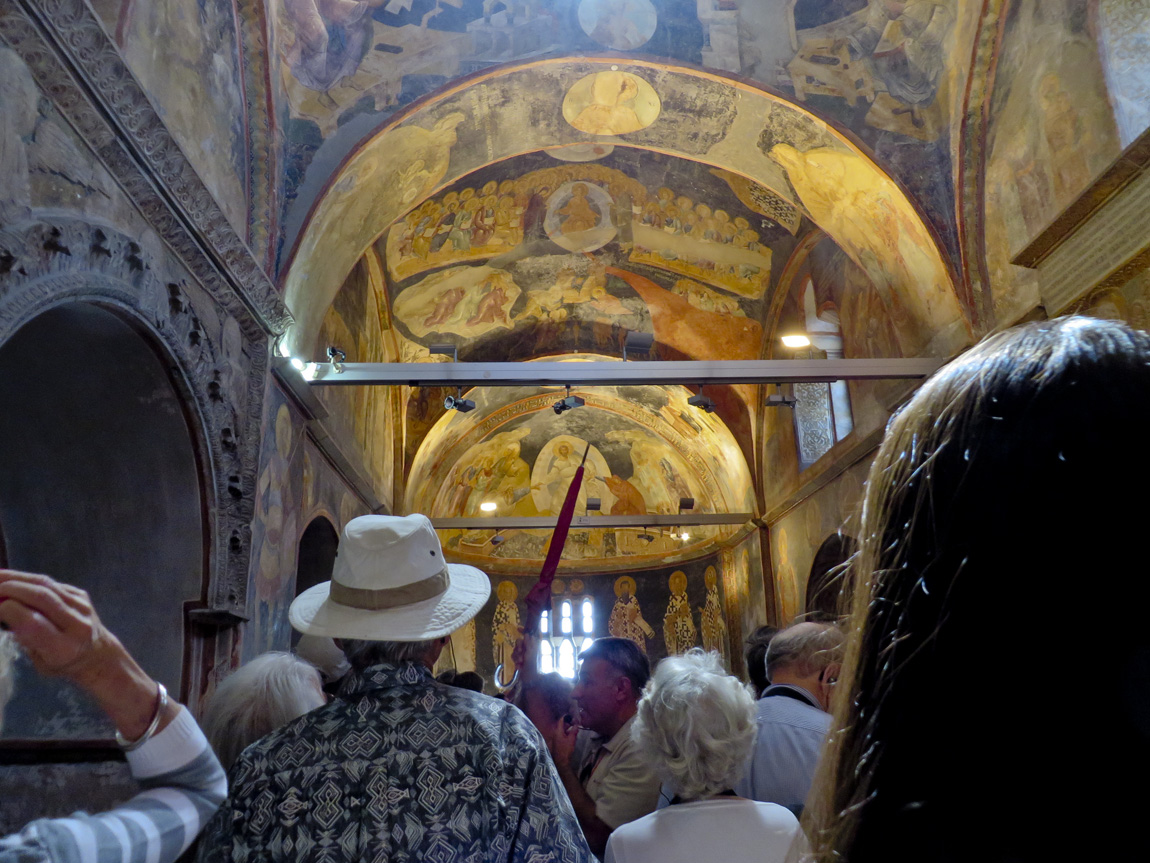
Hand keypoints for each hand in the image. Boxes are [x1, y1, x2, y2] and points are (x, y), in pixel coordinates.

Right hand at [0, 569, 175, 739]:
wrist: (97, 653)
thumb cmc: (62, 662)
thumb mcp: (40, 662)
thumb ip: (25, 639)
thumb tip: (4, 610)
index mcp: (64, 648)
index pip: (33, 622)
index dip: (8, 611)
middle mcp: (76, 623)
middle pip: (40, 598)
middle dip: (10, 589)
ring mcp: (81, 605)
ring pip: (46, 584)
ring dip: (16, 578)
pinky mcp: (81, 594)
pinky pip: (51, 582)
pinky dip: (28, 579)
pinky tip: (12, 580)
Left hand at [549, 714, 577, 766]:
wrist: (561, 760)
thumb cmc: (566, 749)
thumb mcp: (571, 739)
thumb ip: (574, 731)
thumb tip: (576, 724)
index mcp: (558, 731)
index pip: (561, 720)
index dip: (566, 716)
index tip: (571, 714)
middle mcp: (556, 733)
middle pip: (562, 725)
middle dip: (568, 723)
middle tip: (575, 721)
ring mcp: (556, 737)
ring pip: (562, 730)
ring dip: (568, 728)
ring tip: (575, 727)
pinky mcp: (558, 741)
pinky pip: (562, 734)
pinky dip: (567, 733)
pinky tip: (572, 734)